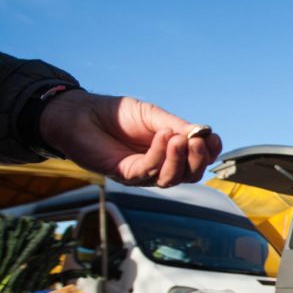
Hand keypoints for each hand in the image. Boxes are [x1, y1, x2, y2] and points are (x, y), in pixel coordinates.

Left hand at [40, 90, 222, 186]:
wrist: (80, 114)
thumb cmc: (115, 114)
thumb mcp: (152, 115)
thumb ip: (176, 125)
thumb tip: (203, 133)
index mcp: (169, 152)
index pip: (197, 161)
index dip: (209, 153)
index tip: (213, 139)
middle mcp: (159, 166)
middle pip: (189, 176)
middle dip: (198, 160)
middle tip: (197, 141)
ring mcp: (142, 174)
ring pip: (171, 178)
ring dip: (180, 159)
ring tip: (178, 137)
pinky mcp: (124, 175)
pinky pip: (149, 170)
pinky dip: (159, 154)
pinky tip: (162, 135)